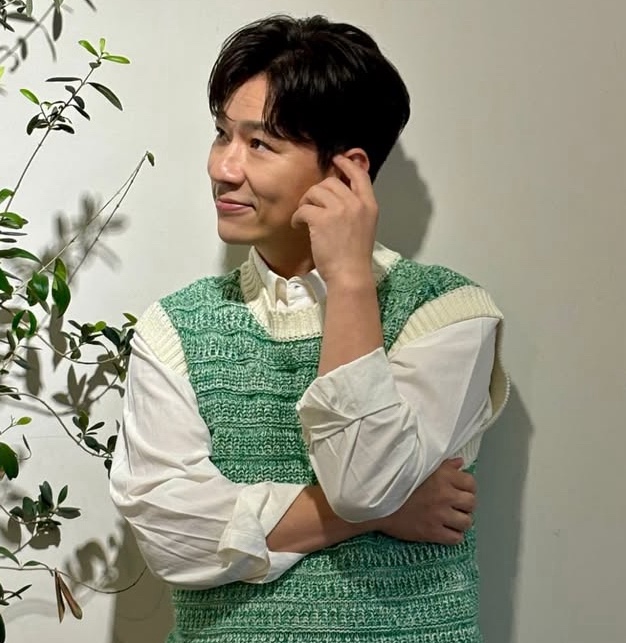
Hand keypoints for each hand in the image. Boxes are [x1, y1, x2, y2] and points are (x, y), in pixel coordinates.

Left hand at [291, 155, 378, 284]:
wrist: (350, 274)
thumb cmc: (355, 257)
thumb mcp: (364, 227)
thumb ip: (355, 210)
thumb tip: (336, 197)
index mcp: (369, 205)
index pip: (360, 175)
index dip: (347, 164)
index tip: (337, 159)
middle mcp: (356, 203)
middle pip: (331, 182)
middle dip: (317, 191)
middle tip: (310, 204)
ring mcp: (339, 210)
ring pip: (315, 191)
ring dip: (306, 202)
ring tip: (304, 217)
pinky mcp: (322, 219)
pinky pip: (304, 209)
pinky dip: (297, 217)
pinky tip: (298, 226)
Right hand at [373, 458, 476, 544]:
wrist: (378, 501)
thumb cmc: (398, 482)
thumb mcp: (421, 466)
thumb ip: (443, 465)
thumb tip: (460, 462)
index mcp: (443, 476)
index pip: (471, 483)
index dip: (467, 487)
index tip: (458, 490)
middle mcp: (445, 494)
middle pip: (471, 503)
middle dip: (465, 505)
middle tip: (454, 505)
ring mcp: (439, 514)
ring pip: (466, 522)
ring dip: (460, 520)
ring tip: (450, 518)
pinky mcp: (432, 532)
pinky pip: (456, 538)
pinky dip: (453, 535)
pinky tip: (445, 529)